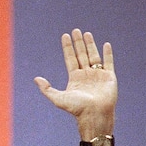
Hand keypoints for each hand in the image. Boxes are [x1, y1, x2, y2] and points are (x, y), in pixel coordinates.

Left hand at [34, 29, 117, 145]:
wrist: (94, 115)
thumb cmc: (77, 108)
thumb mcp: (58, 98)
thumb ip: (47, 89)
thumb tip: (36, 79)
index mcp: (74, 78)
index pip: (70, 58)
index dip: (67, 47)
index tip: (65, 35)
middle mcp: (86, 75)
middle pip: (81, 54)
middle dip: (78, 43)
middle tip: (76, 30)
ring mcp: (98, 75)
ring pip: (94, 56)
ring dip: (90, 44)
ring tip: (87, 33)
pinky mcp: (109, 77)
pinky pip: (108, 62)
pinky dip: (108, 53)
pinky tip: (106, 44)